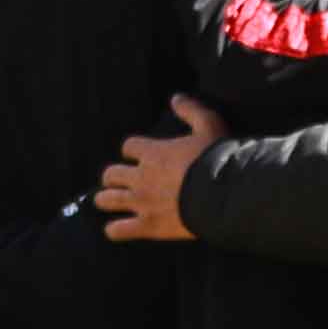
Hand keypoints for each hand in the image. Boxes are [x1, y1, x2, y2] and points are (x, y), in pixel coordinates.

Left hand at [95, 93, 220, 246]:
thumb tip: (176, 97)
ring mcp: (141, 202)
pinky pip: (118, 230)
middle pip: (111, 174)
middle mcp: (141, 177)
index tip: (138, 155)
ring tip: (107, 201)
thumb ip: (191, 110)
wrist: (222, 195)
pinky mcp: (147, 226)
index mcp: (153, 153)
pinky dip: (114, 229)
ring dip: (106, 199)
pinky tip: (115, 229)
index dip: (131, 151)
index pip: (128, 147)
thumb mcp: (209, 125)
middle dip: (113, 176)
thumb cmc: (216, 159)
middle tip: (118, 180)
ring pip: (107, 200)